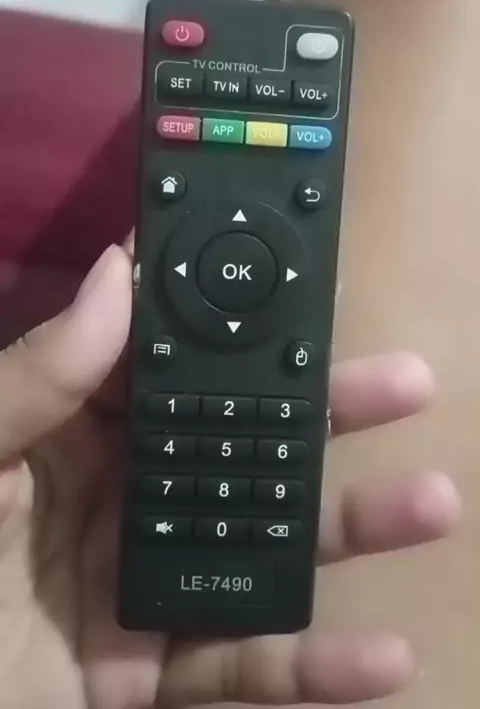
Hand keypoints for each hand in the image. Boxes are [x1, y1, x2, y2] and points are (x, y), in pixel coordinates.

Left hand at [0, 242, 459, 707]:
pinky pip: (246, 664)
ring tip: (431, 500)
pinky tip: (386, 656)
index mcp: (73, 439)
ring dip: (351, 527)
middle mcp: (125, 499)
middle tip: (403, 382)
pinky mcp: (159, 671)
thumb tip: (117, 273)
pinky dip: (316, 665)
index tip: (300, 290)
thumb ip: (34, 379)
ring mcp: (151, 583)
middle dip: (324, 414)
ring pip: (266, 544)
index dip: (230, 327)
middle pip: (241, 445)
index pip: (168, 369)